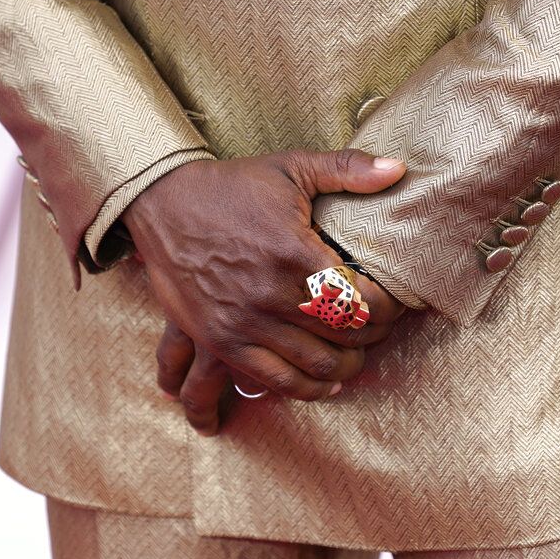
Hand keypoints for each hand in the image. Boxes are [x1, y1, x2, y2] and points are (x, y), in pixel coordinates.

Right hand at [123, 149, 406, 428]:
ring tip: (356, 357)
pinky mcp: (221, 341)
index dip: (387, 310)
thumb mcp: (290, 168)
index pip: (360, 300)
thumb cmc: (232, 186)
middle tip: (381, 331)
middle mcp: (270, 294)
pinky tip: (325, 384)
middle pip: (343, 336)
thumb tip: (398, 168)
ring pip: (314, 365)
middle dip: (372, 337)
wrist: (161, 204)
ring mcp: (244, 323)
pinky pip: (275, 381)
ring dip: (346, 367)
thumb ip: (347, 169)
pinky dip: (306, 389)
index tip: (394, 306)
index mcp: (294, 253)